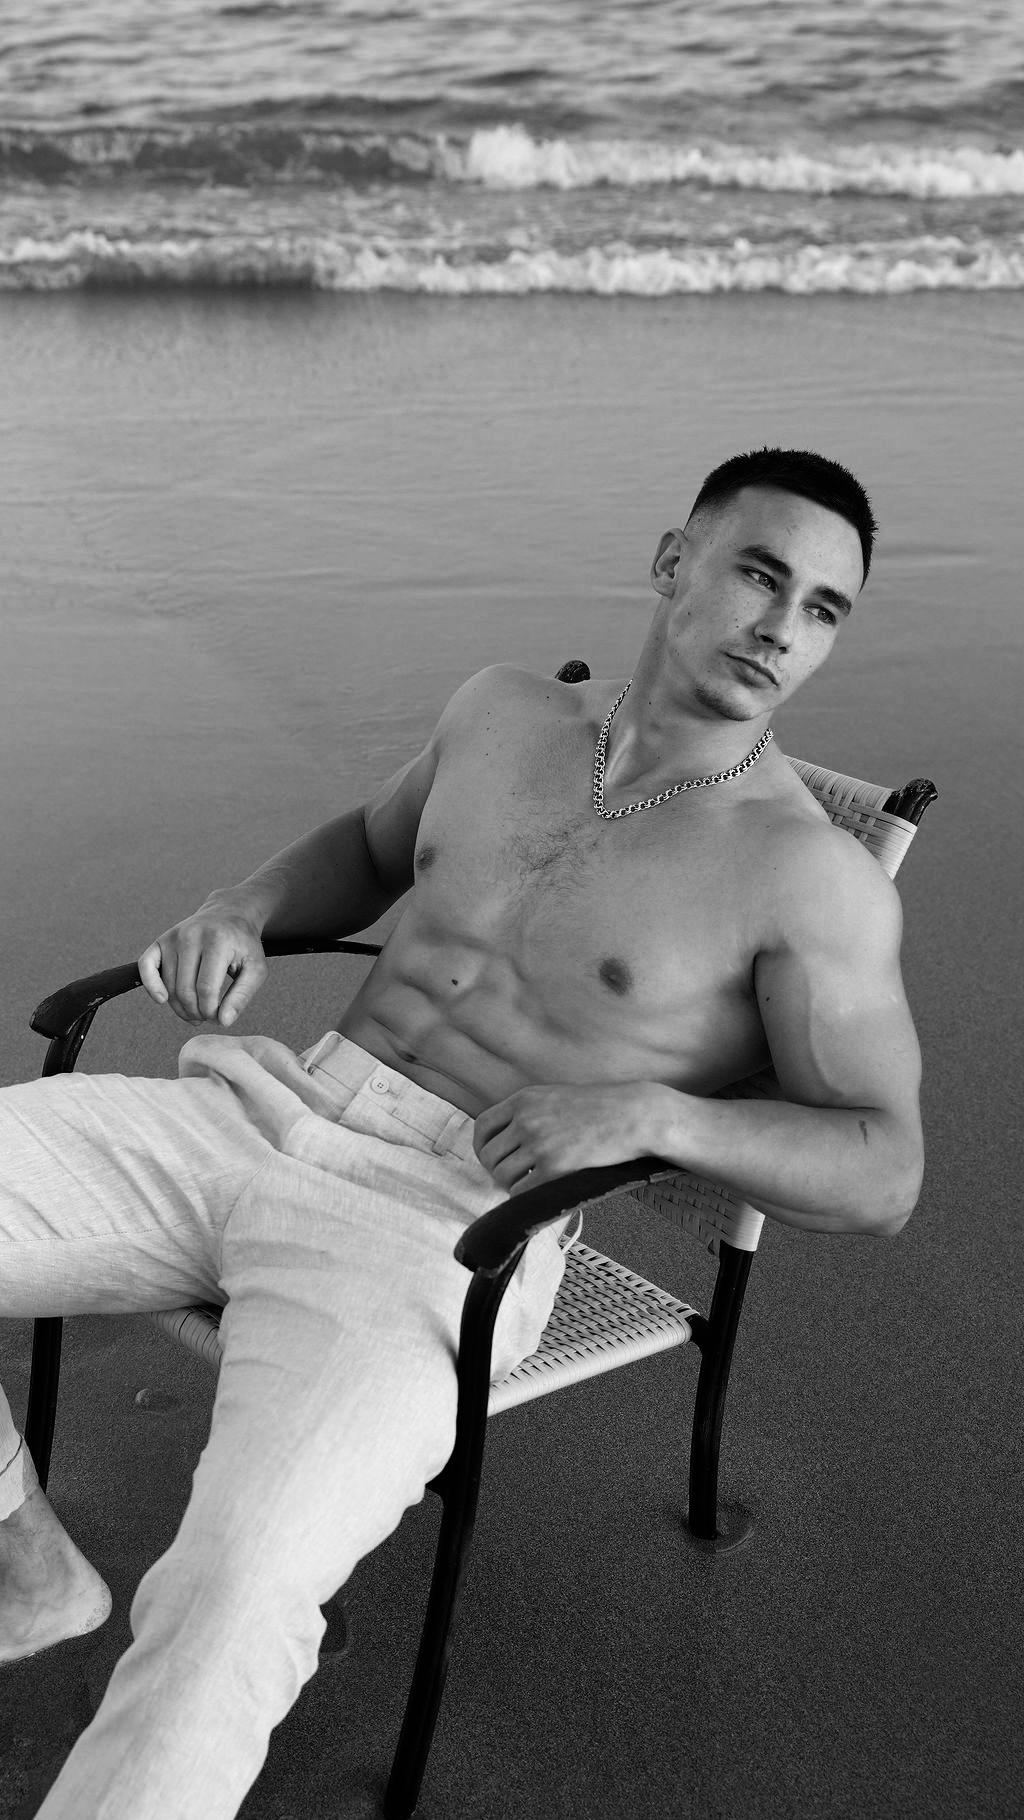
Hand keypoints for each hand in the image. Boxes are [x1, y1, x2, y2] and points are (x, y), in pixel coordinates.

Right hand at [138, 896, 267, 1027]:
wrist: (229, 914)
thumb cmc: (243, 945)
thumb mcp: (256, 968)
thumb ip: (242, 996)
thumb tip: (223, 1021)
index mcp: (217, 941)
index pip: (207, 989)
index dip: (211, 1011)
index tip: (219, 1017)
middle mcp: (191, 936)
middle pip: (185, 990)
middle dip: (196, 1012)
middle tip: (208, 1016)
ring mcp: (173, 937)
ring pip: (169, 985)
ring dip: (180, 1007)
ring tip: (197, 1011)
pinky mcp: (161, 941)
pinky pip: (146, 967)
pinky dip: (151, 987)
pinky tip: (163, 1000)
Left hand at [472, 1082, 659, 1195]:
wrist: (634, 1115)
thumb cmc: (601, 1107)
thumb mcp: (556, 1096)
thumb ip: (529, 1112)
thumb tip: (507, 1140)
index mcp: (524, 1100)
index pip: (482, 1127)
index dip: (482, 1147)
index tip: (492, 1159)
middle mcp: (526, 1120)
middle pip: (489, 1156)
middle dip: (497, 1170)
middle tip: (515, 1176)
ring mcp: (539, 1144)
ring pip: (502, 1176)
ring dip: (512, 1185)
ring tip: (531, 1183)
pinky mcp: (555, 1167)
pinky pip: (521, 1191)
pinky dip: (526, 1197)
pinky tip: (542, 1190)